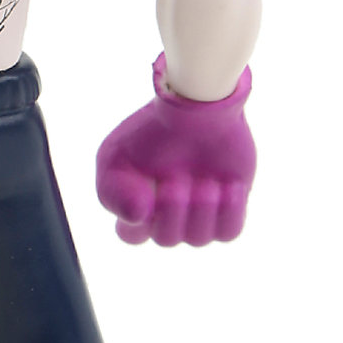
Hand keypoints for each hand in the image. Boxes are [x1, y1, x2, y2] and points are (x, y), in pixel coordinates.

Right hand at [95, 56, 254, 246]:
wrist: (196, 103)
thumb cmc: (151, 130)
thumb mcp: (115, 155)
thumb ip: (112, 194)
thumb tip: (137, 218)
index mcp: (136, 205)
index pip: (130, 235)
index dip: (137, 221)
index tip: (145, 191)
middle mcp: (167, 215)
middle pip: (166, 239)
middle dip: (173, 207)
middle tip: (177, 176)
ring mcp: (200, 214)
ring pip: (199, 239)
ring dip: (202, 207)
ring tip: (206, 179)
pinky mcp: (229, 207)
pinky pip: (229, 233)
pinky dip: (228, 212)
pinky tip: (227, 186)